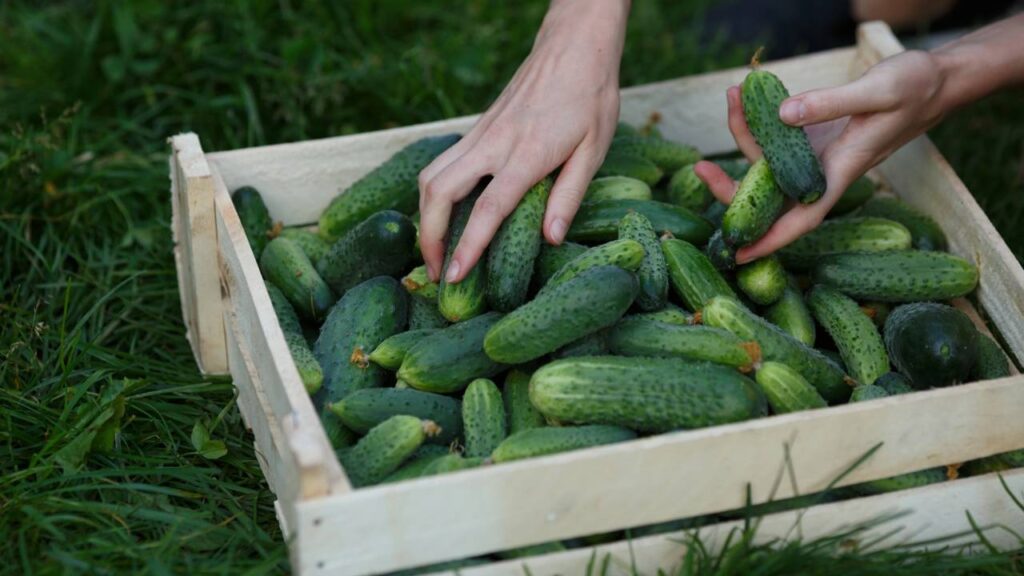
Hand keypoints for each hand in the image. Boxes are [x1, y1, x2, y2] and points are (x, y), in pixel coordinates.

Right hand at [418, 0, 628, 281]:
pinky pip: (441, 165)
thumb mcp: (594, 150)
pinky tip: (444, 215)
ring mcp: (480, 134)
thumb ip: (569, 195)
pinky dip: (433, 195)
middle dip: (428, 237)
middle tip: (438, 273)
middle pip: (439, 193)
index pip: (486, 209)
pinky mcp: (476, 130)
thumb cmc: (591, 99)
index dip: (467, 246)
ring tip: (436, 250)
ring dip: (424, 216)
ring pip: (431, 176)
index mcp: (527, 154)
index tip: (453, 277)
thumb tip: (551, 238)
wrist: (573, 47)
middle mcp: (493, 144)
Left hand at [696, 50, 948, 263]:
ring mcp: (812, 156)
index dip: (770, 241)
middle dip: (730, 186)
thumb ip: (829, 104)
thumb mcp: (877, 92)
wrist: (932, 83)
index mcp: (839, 174)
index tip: (739, 255)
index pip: (800, 220)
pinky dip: (756, 118)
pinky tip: (745, 93)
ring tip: (733, 95)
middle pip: (768, 195)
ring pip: (765, 161)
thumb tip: (781, 116)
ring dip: (742, 133)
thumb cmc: (914, 90)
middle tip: (698, 168)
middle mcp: (820, 172)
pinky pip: (773, 137)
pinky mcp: (809, 137)